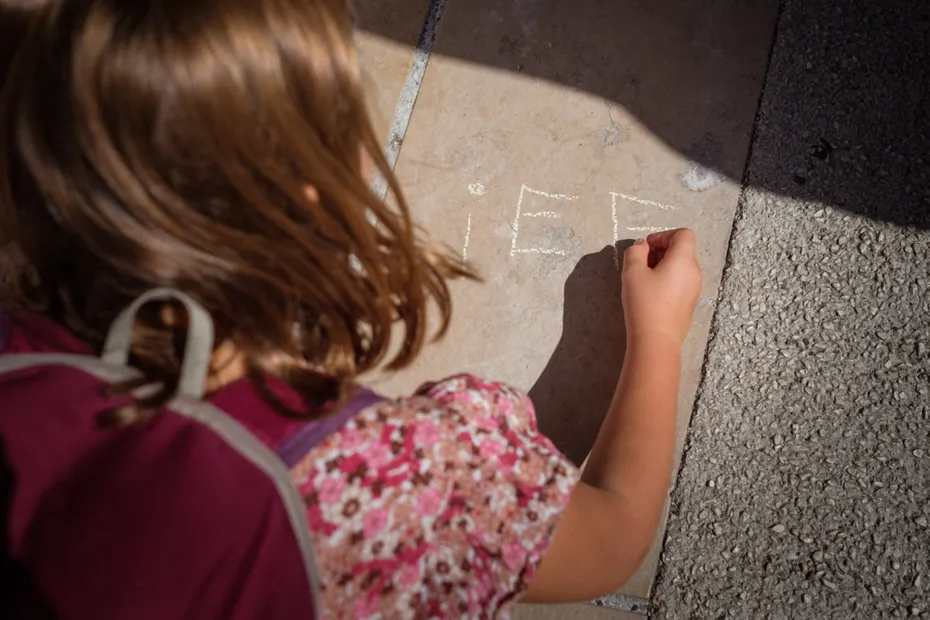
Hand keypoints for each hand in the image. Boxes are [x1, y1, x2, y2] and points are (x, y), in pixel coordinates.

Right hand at [621, 229, 701, 346]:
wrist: (657, 340)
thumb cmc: (645, 303)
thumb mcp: (632, 272)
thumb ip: (635, 252)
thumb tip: (642, 246)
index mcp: (684, 260)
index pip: (683, 234)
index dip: (663, 235)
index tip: (647, 248)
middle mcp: (694, 272)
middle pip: (681, 250)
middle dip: (660, 251)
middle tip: (641, 264)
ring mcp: (694, 289)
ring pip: (680, 266)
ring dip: (662, 266)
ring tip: (643, 280)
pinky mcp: (689, 303)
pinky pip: (680, 281)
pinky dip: (667, 279)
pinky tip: (651, 294)